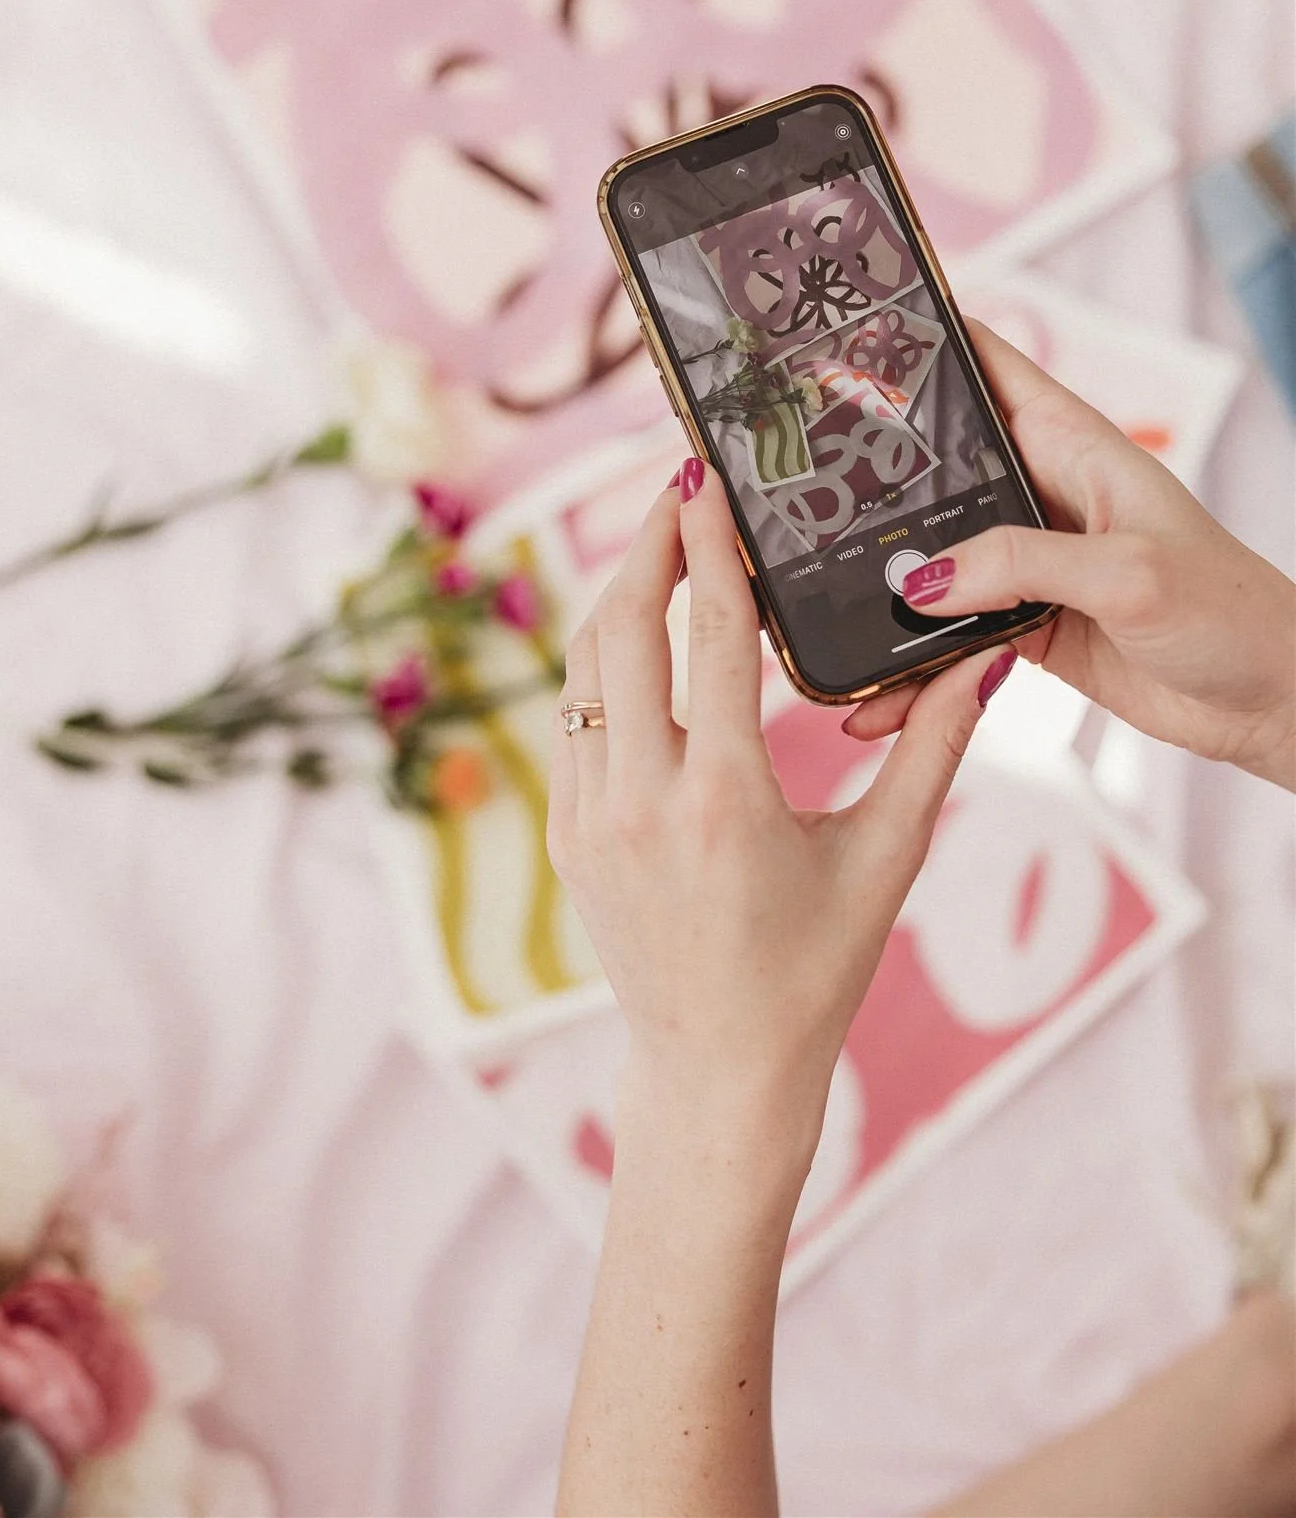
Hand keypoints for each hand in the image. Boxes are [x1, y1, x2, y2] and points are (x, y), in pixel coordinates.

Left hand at [547, 459, 1015, 1184]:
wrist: (717, 1068)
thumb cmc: (815, 969)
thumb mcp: (885, 861)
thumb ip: (932, 753)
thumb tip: (982, 664)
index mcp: (724, 801)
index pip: (710, 637)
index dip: (707, 547)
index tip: (703, 481)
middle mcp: (641, 801)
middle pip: (624, 630)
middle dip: (645, 547)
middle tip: (675, 488)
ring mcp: (591, 820)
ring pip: (585, 670)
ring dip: (617, 598)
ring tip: (656, 545)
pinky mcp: (569, 837)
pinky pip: (575, 722)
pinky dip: (602, 664)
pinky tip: (638, 635)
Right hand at [846, 322, 1295, 791]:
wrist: (1267, 703)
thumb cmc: (1231, 613)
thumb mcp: (1129, 574)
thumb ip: (1022, 565)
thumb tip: (922, 580)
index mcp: (1072, 445)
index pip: (985, 366)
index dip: (921, 342)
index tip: (846, 330)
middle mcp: (1039, 493)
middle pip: (934, 466)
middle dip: (867, 472)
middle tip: (786, 479)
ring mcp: (1025, 561)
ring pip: (929, 559)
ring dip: (879, 587)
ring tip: (813, 606)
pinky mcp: (1020, 624)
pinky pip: (945, 635)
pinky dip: (908, 665)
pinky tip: (873, 696)